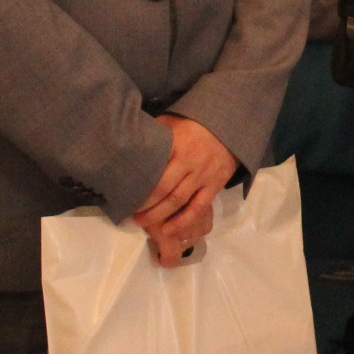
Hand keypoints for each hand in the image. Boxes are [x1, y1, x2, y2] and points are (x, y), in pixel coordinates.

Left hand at [133, 116, 238, 266]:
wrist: (228, 127)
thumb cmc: (192, 125)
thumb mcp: (170, 123)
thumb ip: (154, 134)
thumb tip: (127, 141)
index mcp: (177, 146)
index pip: (155, 170)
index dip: (139, 185)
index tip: (125, 194)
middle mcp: (191, 163)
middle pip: (164, 190)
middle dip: (145, 205)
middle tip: (130, 213)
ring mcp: (204, 176)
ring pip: (179, 201)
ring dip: (159, 216)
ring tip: (143, 224)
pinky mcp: (215, 186)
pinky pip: (198, 208)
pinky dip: (183, 222)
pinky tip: (169, 231)